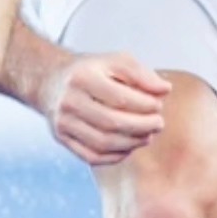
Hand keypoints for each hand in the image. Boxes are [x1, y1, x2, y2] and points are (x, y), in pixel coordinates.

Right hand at [40, 52, 170, 165]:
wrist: (51, 81)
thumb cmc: (92, 71)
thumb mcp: (116, 61)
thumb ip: (142, 74)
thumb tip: (165, 90)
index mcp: (83, 77)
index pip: (120, 98)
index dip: (145, 105)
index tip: (159, 105)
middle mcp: (69, 101)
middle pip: (111, 123)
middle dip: (142, 127)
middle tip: (159, 124)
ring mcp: (63, 123)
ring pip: (102, 143)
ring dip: (132, 143)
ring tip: (148, 136)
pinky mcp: (62, 139)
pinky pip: (92, 156)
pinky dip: (115, 156)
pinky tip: (129, 147)